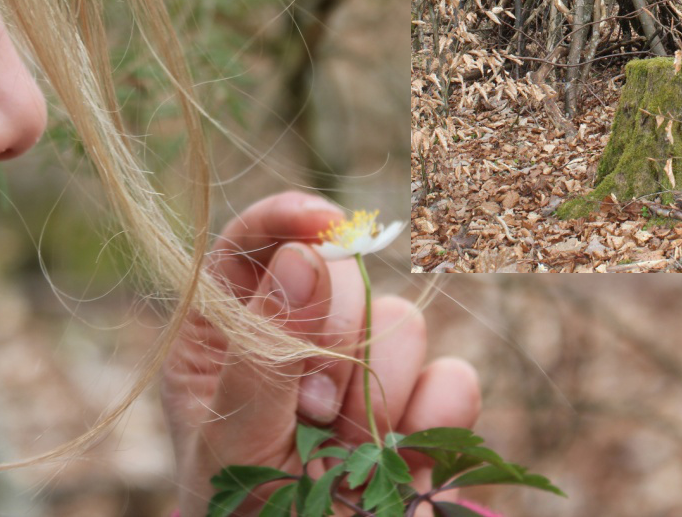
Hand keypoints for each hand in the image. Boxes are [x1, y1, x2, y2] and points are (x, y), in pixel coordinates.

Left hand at [160, 192, 480, 515]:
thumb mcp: (234, 444)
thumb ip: (265, 354)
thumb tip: (303, 257)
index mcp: (228, 336)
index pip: (253, 244)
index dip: (290, 218)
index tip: (329, 225)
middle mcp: (299, 342)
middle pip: (344, 276)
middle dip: (337, 345)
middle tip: (313, 414)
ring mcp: (365, 375)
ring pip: (406, 322)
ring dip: (382, 395)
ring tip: (347, 454)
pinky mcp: (422, 413)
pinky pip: (453, 378)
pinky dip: (433, 422)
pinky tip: (401, 464)